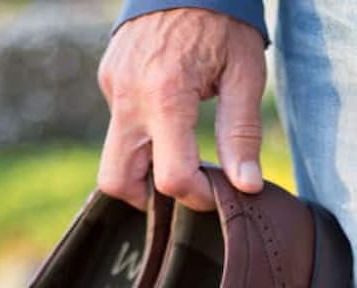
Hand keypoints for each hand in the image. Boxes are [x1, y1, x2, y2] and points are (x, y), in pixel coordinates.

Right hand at [96, 9, 266, 210]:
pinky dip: (143, 134)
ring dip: (146, 165)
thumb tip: (247, 186)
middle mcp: (130, 97)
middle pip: (117, 182)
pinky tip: (171, 113)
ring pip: (116, 156)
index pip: (170, 178)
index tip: (218, 191)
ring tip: (184, 149)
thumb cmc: (223, 20)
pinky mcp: (109, 78)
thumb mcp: (244, 74)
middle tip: (187, 187)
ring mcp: (114, 87)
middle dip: (150, 199)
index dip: (197, 197)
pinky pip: (119, 123)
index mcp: (166, 97)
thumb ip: (241, 133)